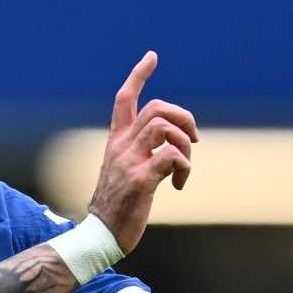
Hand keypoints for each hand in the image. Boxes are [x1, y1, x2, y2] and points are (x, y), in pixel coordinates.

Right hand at [86, 51, 199, 253]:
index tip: (151, 57)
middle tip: (194, 140)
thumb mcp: (124, 172)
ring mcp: (130, 162)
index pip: (125, 99)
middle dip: (183, 117)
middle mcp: (121, 147)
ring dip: (185, 143)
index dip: (138, 75)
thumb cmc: (116, 207)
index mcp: (116, 142)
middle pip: (156, 109)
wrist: (99, 235)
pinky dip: (184, 168)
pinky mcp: (140, 181)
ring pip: (164, 127)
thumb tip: (171, 148)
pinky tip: (179, 185)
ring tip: (185, 166)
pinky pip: (172, 157)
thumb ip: (141, 154)